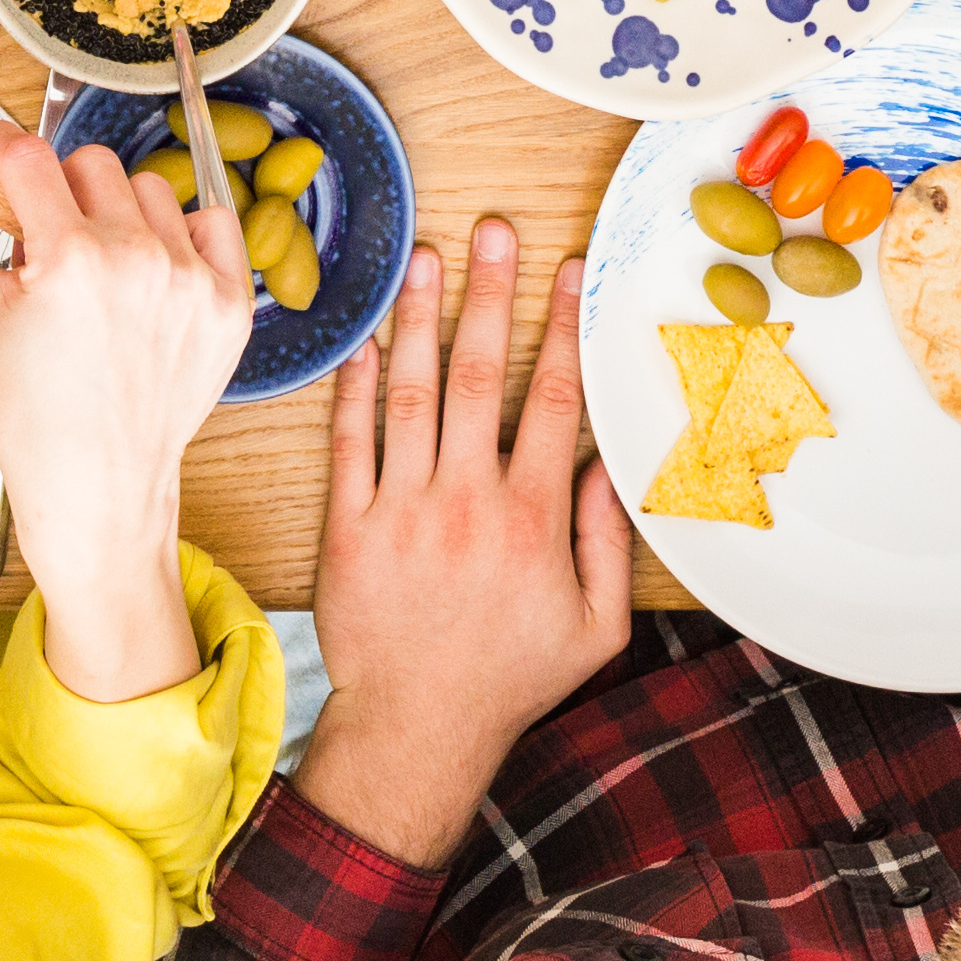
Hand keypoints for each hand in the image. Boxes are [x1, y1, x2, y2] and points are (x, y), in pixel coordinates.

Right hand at [0, 123, 246, 689]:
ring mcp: (191, 281)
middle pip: (86, 163)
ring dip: (116, 213)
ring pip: (147, 187)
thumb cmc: (35, 419)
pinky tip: (149, 274)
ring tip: (95, 271)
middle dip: (54, 192)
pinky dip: (180, 237)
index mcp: (69, 261)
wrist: (98, 489)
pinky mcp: (229, 302)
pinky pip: (211, 222)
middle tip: (40, 245)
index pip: (24, 154)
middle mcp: (138, 262)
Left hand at [298, 217, 631, 865]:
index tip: (566, 274)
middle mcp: (467, 503)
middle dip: (487, 296)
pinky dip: (355, 387)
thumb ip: (609, 544)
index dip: (560, 330)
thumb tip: (611, 467)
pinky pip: (350, 443)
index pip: (553, 402)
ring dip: (418, 320)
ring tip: (425, 258)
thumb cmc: (509, 680)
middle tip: (491, 231)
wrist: (415, 730)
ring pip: (409, 395)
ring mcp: (402, 512)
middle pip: (477, 377)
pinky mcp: (348, 529)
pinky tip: (364, 339)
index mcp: (533, 521)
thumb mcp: (596, 627)